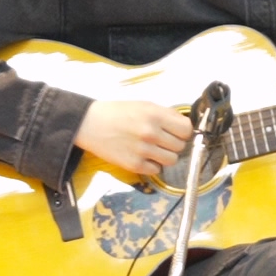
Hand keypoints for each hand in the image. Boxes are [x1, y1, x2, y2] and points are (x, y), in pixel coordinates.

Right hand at [76, 96, 194, 179]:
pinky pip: (156, 170)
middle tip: (162, 140)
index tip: (177, 132)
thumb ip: (165, 114)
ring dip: (165, 156)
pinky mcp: (134, 165)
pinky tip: (143, 156)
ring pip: (171, 160)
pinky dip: (152, 165)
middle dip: (173, 144)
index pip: (186, 129)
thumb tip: (185, 126)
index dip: (183, 131)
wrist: (89, 124)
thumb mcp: (143, 105)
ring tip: (153, 149)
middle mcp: (151, 133)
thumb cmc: (116, 113)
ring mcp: (142, 150)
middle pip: (180, 146)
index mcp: (155, 115)